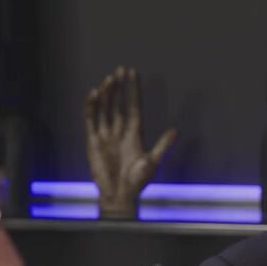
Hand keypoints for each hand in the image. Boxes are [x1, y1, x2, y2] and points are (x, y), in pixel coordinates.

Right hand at [84, 66, 176, 218]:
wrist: (119, 195)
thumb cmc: (137, 182)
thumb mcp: (152, 162)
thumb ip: (162, 146)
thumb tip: (175, 131)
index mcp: (134, 134)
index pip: (133, 107)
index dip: (133, 91)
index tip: (133, 75)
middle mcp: (119, 131)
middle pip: (118, 104)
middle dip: (119, 87)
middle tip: (120, 70)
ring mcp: (106, 135)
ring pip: (105, 109)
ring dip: (106, 94)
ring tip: (109, 79)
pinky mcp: (93, 141)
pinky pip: (91, 120)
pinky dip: (91, 107)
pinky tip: (94, 94)